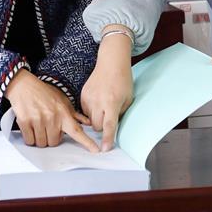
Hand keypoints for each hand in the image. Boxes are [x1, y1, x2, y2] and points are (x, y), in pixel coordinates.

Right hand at [5, 69, 98, 152]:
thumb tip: (86, 123)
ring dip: (40, 138)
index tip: (96, 150)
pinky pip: (29, 140)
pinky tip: (30, 126)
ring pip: (42, 143)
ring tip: (38, 125)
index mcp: (63, 113)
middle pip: (54, 143)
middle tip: (47, 126)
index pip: (77, 131)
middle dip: (51, 137)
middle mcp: (52, 117)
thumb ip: (73, 114)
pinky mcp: (25, 122)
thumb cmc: (43, 93)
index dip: (86, 142)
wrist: (24, 85)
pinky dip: (30, 137)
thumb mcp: (61, 100)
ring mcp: (38, 120)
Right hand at [81, 26, 133, 151]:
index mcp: (112, 102)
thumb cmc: (122, 80)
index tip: (105, 149)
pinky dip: (91, 111)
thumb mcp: (127, 98)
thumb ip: (120, 113)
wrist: (111, 62)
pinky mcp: (83, 94)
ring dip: (96, 119)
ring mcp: (89, 97)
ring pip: (90, 120)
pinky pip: (85, 111)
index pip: (109, 125)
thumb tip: (113, 127)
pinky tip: (97, 101)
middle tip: (109, 117)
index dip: (108, 139)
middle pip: (97, 126)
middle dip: (103, 127)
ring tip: (103, 107)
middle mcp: (99, 101)